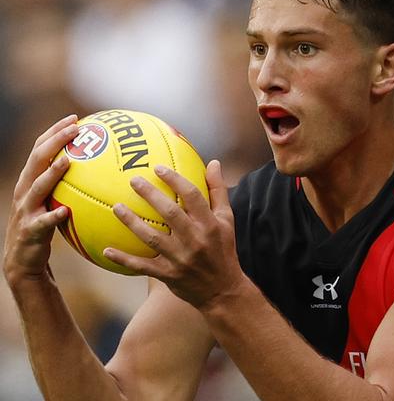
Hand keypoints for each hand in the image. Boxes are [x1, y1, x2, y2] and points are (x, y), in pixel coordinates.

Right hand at [3, 115, 78, 285]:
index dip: (55, 132)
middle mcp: (25, 190)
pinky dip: (53, 216)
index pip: (40, 149)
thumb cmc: (47, 226)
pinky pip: (42, 222)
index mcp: (31, 180)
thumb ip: (72, 185)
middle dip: (54, 141)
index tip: (75, 118)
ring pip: (36, 187)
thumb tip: (105, 169)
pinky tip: (66, 212)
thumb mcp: (57, 202)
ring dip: (52, 173)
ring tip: (68, 161)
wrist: (24, 260)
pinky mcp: (30, 231)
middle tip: (76, 129)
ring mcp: (25, 210)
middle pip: (37, 159)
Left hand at [105, 160, 244, 310]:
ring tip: (116, 207)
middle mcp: (196, 240)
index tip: (158, 168)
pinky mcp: (169, 275)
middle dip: (150, 195)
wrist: (223, 290)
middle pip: (170, 213)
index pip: (193, 197)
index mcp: (210, 224)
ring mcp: (181, 259)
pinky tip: (106, 250)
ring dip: (133, 222)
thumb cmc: (223, 248)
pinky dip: (124, 259)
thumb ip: (218, 191)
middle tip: (133, 180)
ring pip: (153, 238)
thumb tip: (213, 162)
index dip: (175, 180)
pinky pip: (142, 266)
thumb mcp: (227, 220)